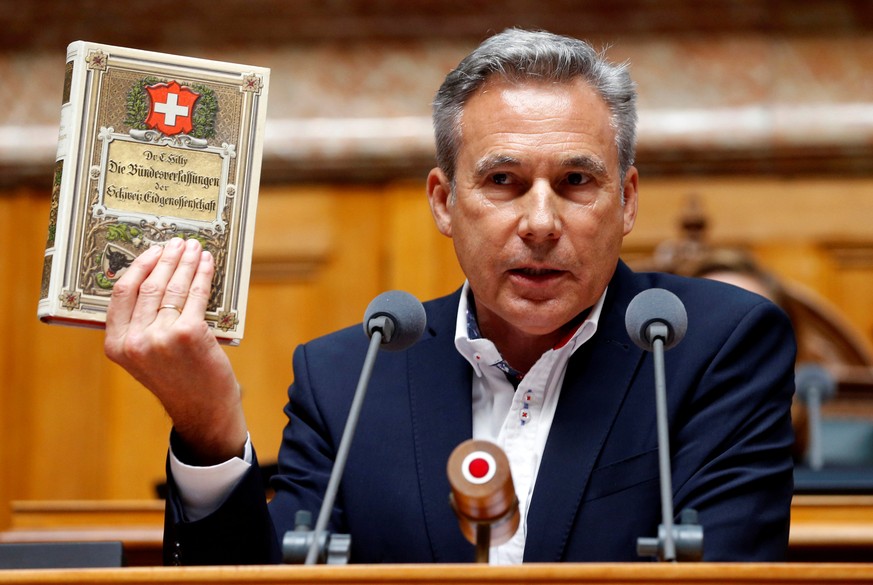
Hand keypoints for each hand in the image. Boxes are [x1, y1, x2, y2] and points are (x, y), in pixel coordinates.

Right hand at [104, 237, 247, 464]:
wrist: (203, 410)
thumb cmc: (180, 380)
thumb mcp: (147, 357)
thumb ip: (142, 326)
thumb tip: (156, 279)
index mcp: (117, 345)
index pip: (121, 293)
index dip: (139, 266)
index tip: (152, 251)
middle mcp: (135, 340)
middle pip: (149, 285)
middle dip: (167, 259)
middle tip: (177, 243)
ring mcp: (162, 337)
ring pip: (173, 287)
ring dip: (186, 262)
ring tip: (194, 248)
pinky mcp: (190, 334)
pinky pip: (196, 295)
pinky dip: (203, 275)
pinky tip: (207, 264)